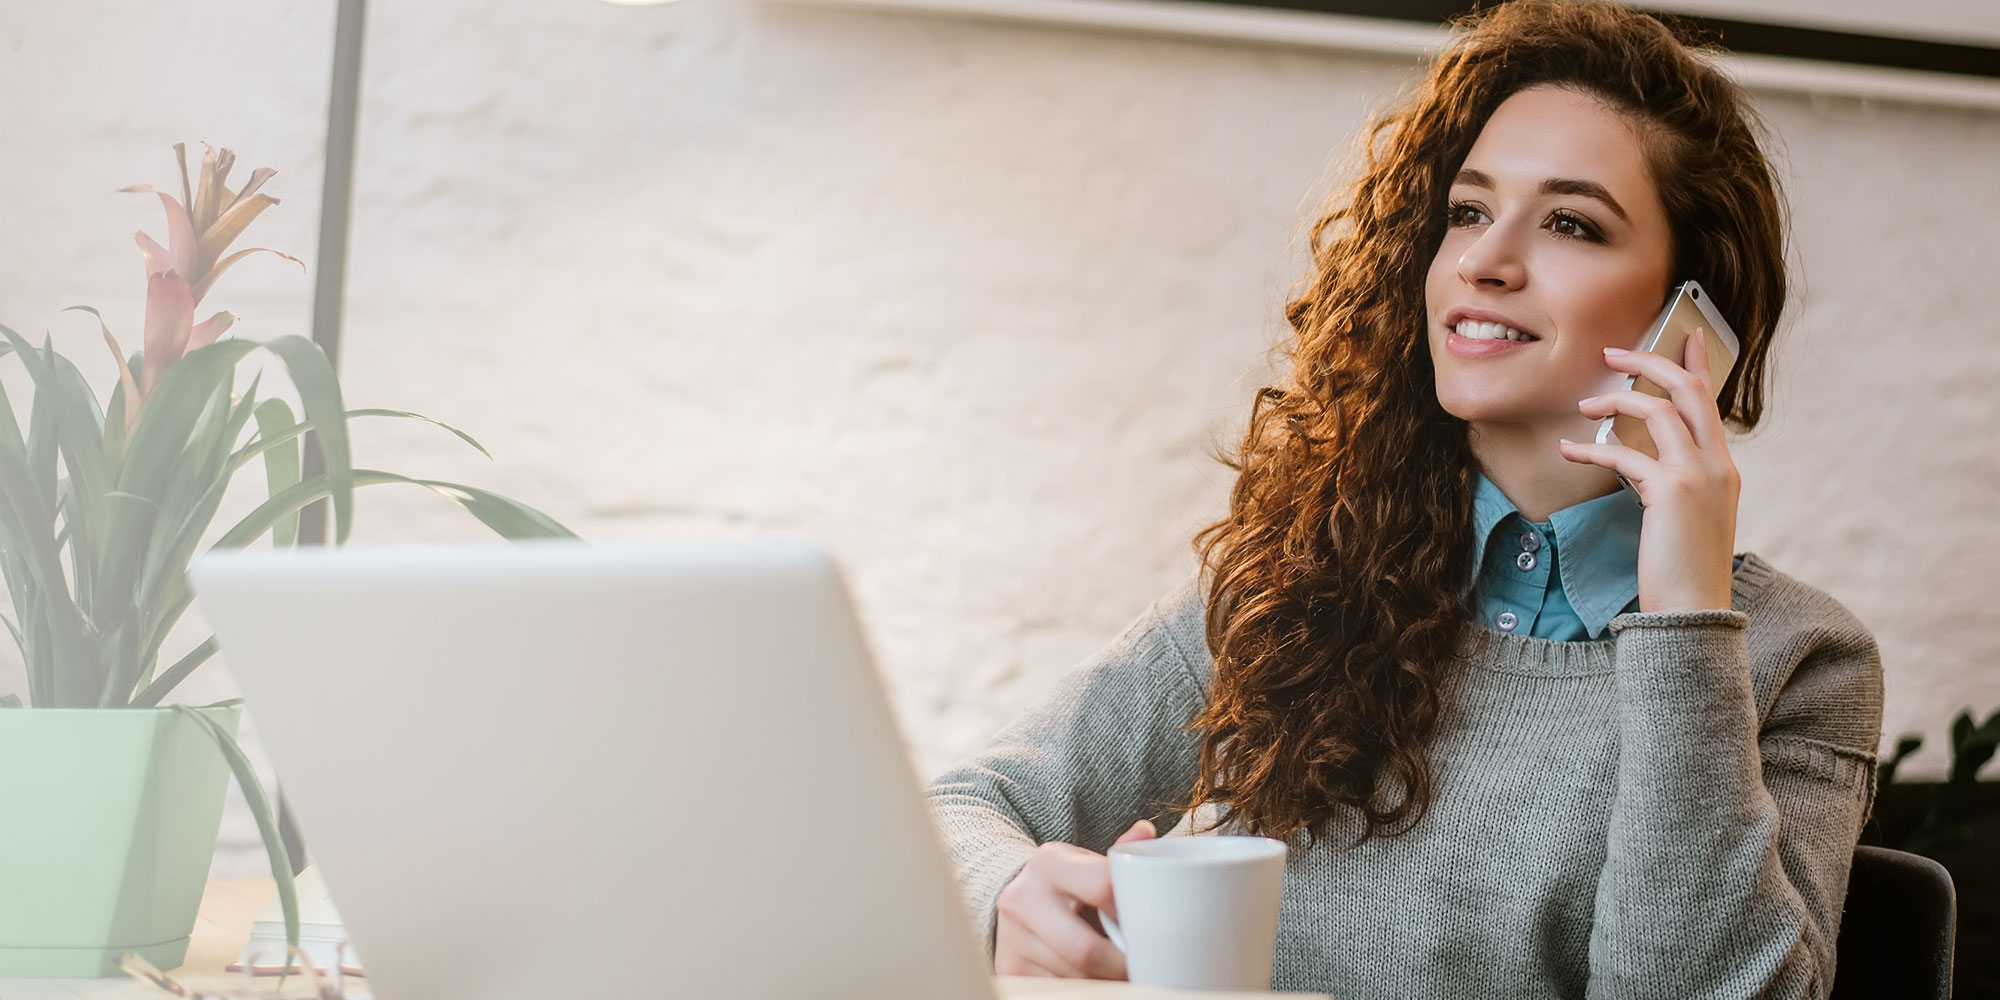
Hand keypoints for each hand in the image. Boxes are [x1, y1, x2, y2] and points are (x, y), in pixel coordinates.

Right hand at [993, 819, 1156, 978]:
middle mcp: (1022, 897)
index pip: (1102, 887)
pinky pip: (1056, 989)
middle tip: (1140, 965)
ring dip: (1102, 979)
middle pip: (1086, 949)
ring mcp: (1011, 936)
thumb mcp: (1086, 862)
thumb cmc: (1065, 883)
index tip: (1147, 926)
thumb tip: (1146, 832)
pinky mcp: (1009, 967)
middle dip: (1120, 964)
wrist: (1018, 898)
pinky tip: (1090, 977)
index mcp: (1049, 863)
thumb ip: (1118, 853)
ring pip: (1074, 976)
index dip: (1130, 913)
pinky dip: (1082, 987)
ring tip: (1114, 969)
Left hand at [1557, 329, 1739, 612]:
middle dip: (1650, 362)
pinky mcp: (1669, 491)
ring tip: (1584, 408)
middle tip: (1613, 353)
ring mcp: (1698, 475)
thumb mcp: (1688, 517)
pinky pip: (1624, 454)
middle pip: (1687, 391)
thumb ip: (1675, 483)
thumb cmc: (1683, 569)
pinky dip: (1592, 449)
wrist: (1693, 610)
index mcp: (1724, 468)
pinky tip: (1569, 452)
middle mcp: (1718, 465)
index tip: (1684, 335)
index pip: (1711, 403)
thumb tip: (1640, 460)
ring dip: (1615, 402)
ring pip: (1657, 411)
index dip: (1697, 364)